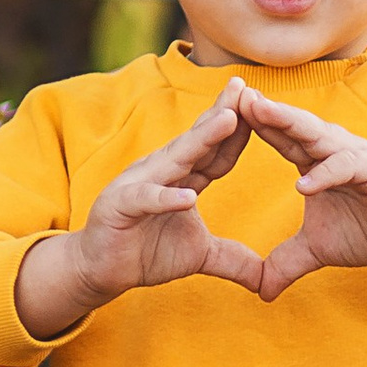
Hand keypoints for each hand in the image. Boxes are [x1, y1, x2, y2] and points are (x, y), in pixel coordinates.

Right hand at [15, 105, 266, 337]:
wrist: (100, 270)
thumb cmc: (145, 252)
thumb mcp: (199, 256)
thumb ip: (232, 260)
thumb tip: (265, 279)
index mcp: (182, 176)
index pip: (216, 151)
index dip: (240, 131)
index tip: (266, 106)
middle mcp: (162, 171)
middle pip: (198, 141)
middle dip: (223, 114)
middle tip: (245, 87)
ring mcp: (140, 185)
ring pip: (176, 159)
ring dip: (201, 140)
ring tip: (228, 120)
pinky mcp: (120, 206)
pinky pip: (148, 199)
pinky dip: (167, 198)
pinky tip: (188, 197)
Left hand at [230, 83, 366, 305]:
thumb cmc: (366, 233)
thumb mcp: (316, 250)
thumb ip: (287, 263)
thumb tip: (262, 291)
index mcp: (315, 159)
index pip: (279, 136)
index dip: (253, 126)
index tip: (220, 116)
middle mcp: (333, 149)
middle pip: (294, 125)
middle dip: (266, 111)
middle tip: (236, 97)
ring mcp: (356, 155)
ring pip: (318, 135)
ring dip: (289, 125)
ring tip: (261, 117)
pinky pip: (346, 167)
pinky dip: (325, 174)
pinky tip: (303, 184)